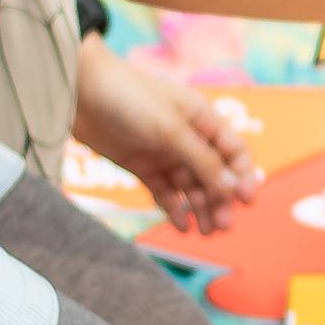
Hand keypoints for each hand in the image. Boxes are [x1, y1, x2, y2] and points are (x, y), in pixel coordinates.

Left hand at [72, 39, 257, 232]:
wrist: (79, 91)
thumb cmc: (130, 98)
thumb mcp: (171, 130)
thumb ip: (202, 161)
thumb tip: (233, 187)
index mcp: (202, 119)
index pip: (233, 151)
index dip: (243, 175)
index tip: (245, 201)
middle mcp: (187, 137)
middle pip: (213, 174)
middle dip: (220, 199)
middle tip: (222, 226)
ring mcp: (163, 152)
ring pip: (189, 186)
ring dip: (199, 208)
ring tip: (204, 233)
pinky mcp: (141, 166)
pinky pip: (163, 191)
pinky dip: (173, 208)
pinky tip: (181, 226)